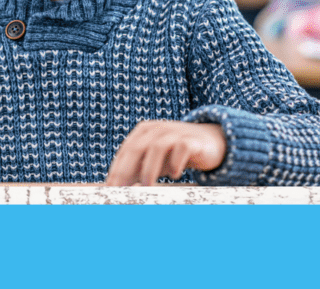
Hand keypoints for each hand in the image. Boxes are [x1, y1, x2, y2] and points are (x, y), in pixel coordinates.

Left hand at [106, 120, 226, 185]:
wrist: (208, 141)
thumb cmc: (174, 153)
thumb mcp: (153, 161)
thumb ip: (136, 171)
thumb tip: (116, 190)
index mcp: (143, 132)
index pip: (126, 150)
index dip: (117, 169)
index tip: (111, 188)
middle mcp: (157, 129)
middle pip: (137, 147)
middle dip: (126, 169)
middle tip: (121, 190)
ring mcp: (175, 133)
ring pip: (157, 147)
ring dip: (150, 168)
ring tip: (146, 186)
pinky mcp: (192, 140)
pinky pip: (182, 148)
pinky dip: (176, 161)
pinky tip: (175, 174)